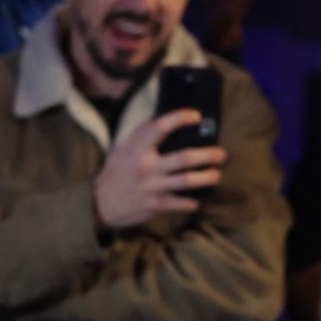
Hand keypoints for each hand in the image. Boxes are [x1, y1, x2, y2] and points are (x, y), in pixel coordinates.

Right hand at [92, 109, 225, 230]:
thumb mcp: (123, 149)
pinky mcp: (154, 204)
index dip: (179, 118)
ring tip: (217, 175)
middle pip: (183, 158)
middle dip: (206, 155)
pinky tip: (198, 201)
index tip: (197, 116)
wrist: (99, 204)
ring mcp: (151, 186)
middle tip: (221, 153)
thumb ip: (142, 135)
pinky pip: (178, 203)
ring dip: (205, 178)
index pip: (160, 127)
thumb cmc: (116, 172)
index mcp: (137, 148)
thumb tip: (163, 117)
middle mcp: (146, 166)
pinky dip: (189, 203)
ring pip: (185, 181)